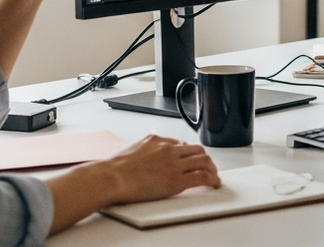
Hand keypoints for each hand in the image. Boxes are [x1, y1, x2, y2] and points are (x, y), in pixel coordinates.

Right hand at [45, 136, 219, 235]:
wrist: (110, 178)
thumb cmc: (113, 170)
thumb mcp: (132, 151)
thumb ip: (145, 152)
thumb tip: (146, 159)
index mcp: (157, 140)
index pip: (181, 144)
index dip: (189, 153)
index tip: (191, 159)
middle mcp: (168, 149)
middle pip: (197, 150)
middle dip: (204, 158)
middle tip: (208, 166)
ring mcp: (174, 163)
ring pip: (203, 160)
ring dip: (211, 168)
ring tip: (214, 175)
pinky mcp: (176, 179)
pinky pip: (201, 176)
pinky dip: (212, 179)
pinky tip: (214, 183)